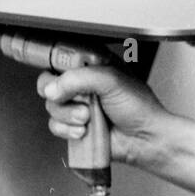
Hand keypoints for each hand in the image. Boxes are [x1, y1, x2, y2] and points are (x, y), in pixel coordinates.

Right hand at [38, 64, 170, 167]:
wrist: (145, 139)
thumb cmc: (140, 107)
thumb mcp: (112, 81)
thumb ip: (80, 78)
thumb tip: (53, 87)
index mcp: (93, 65)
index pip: (63, 56)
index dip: (57, 64)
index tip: (64, 75)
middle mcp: (83, 84)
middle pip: (48, 81)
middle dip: (60, 94)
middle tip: (80, 100)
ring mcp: (77, 105)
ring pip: (51, 105)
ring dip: (69, 115)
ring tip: (89, 117)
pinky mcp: (74, 125)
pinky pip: (55, 125)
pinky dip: (67, 129)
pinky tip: (84, 130)